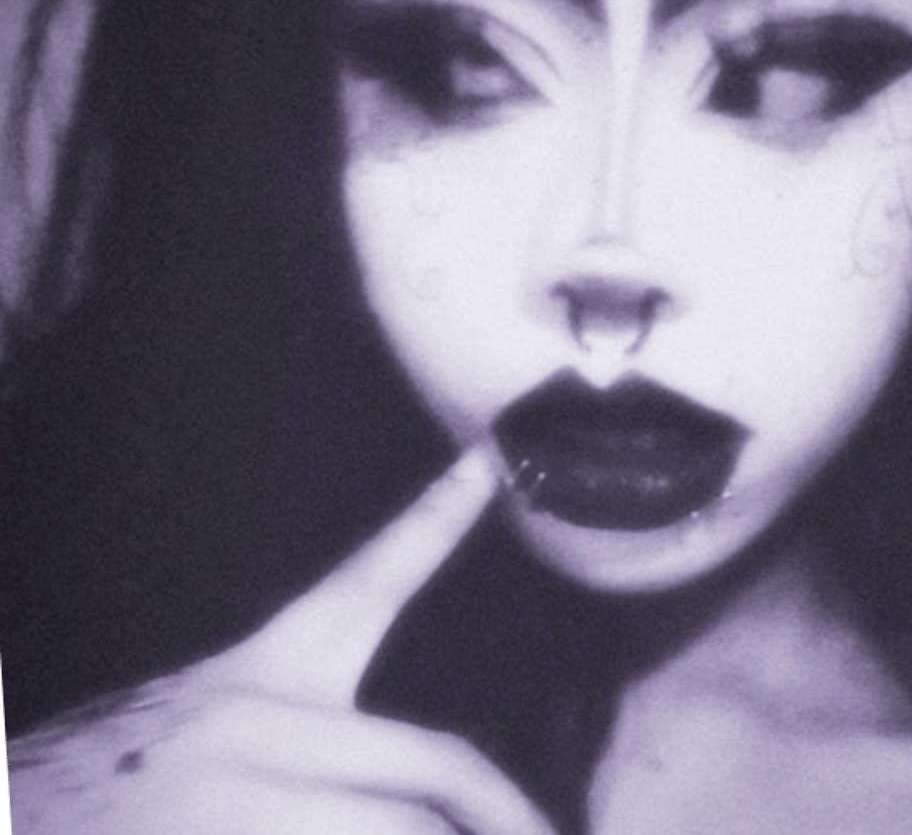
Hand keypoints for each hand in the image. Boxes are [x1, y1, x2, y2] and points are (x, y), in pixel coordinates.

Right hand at [8, 448, 556, 834]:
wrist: (11, 813)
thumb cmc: (105, 780)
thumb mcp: (211, 733)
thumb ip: (311, 737)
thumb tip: (429, 795)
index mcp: (260, 676)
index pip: (367, 580)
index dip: (434, 519)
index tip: (488, 466)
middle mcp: (257, 726)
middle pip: (434, 762)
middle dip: (507, 813)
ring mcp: (240, 801)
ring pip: (405, 829)